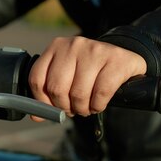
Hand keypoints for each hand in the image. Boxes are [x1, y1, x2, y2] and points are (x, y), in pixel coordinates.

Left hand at [28, 36, 146, 118]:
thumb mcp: (67, 74)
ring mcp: (96, 50)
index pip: (37, 78)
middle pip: (56, 88)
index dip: (42, 100)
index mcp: (56, 46)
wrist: (124, 60)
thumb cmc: (90, 71)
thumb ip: (49, 91)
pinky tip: (98, 104)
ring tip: (86, 108)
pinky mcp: (116, 60)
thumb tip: (36, 116)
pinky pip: (100, 94)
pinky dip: (97, 106)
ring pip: (78, 94)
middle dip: (64, 107)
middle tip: (73, 110)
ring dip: (82, 109)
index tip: (52, 108)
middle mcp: (74, 45)